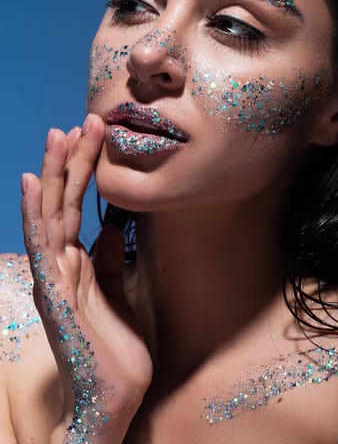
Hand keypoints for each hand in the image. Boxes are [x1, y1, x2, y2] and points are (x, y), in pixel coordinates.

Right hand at [21, 114, 152, 442]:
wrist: (115, 399)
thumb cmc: (118, 350)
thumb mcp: (121, 293)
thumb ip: (111, 260)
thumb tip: (112, 227)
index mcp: (78, 263)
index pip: (78, 206)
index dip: (87, 170)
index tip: (98, 135)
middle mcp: (61, 265)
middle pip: (65, 201)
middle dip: (75, 160)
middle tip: (87, 120)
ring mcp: (54, 277)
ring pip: (51, 215)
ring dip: (56, 174)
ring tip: (60, 135)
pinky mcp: (54, 294)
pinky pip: (43, 247)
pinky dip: (36, 213)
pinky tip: (34, 183)